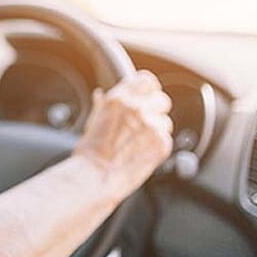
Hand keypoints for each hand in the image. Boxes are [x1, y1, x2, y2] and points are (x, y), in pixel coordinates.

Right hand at [73, 70, 173, 196]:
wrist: (96, 177)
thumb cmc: (89, 153)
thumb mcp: (92, 122)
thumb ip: (103, 106)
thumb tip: (101, 95)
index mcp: (119, 99)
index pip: (147, 80)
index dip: (147, 90)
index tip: (144, 97)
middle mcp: (137, 109)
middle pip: (161, 100)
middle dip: (154, 111)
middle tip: (141, 125)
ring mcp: (152, 126)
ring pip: (165, 122)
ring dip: (156, 130)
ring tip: (138, 144)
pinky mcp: (162, 144)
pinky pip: (166, 139)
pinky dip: (157, 146)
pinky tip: (141, 153)